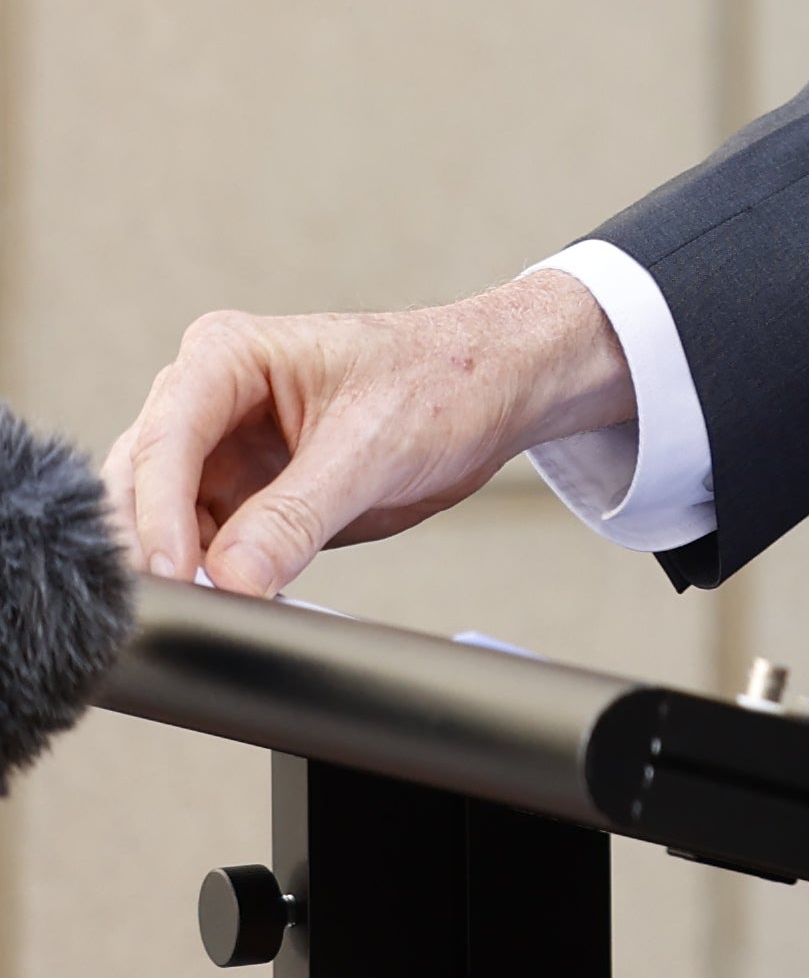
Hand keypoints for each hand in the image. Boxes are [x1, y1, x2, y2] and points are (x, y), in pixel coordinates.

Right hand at [102, 275, 637, 598]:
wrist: (501, 390)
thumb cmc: (445, 383)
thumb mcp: (373, 448)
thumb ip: (296, 516)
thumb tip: (230, 579)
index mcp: (225, 358)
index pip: (164, 443)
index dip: (156, 517)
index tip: (174, 579)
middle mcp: (205, 402)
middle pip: (138, 485)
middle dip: (149, 549)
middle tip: (170, 614)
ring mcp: (217, 452)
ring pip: (160, 524)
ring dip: (176, 573)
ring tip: (200, 620)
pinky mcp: (240, 497)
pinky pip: (203, 549)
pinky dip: (209, 582)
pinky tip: (229, 611)